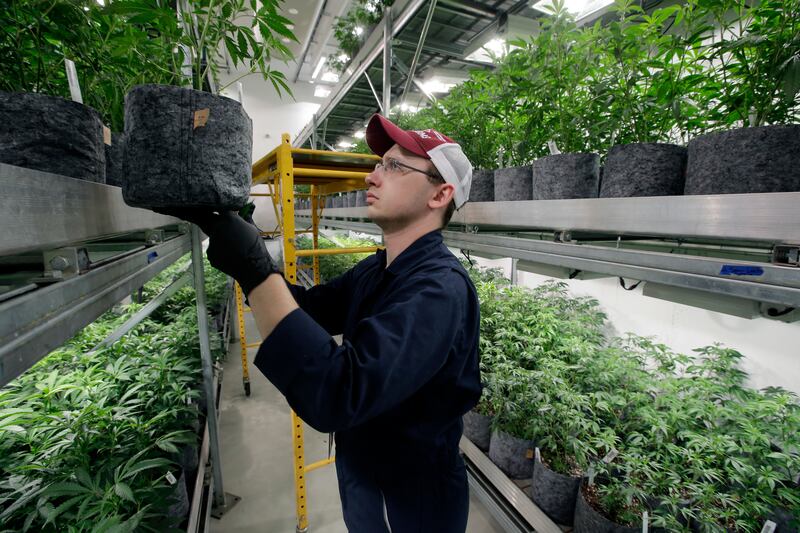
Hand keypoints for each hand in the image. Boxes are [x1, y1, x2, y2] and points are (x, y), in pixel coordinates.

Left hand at [162, 209, 280, 295]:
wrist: (254, 268)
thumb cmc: (255, 246)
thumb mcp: (251, 228)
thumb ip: (243, 217)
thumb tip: (241, 210)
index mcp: (228, 219)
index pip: (214, 206)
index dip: (207, 203)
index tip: (196, 200)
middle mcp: (217, 228)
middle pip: (201, 218)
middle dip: (191, 214)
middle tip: (178, 210)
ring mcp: (211, 242)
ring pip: (212, 236)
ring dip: (218, 238)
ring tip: (234, 248)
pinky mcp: (210, 254)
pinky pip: (214, 249)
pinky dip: (220, 251)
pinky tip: (231, 257)